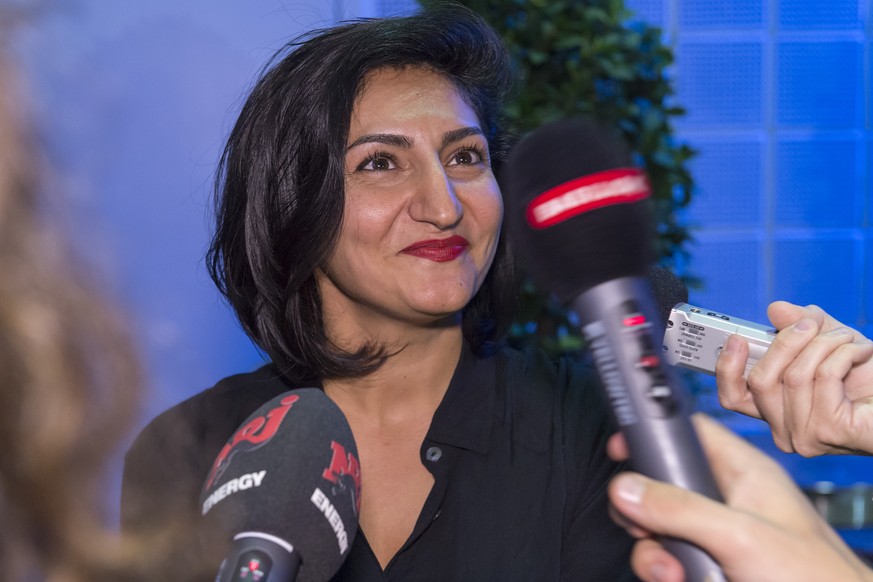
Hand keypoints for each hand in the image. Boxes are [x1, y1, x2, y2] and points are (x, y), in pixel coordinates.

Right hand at [607, 415, 872, 581]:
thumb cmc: (816, 579)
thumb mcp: (740, 535)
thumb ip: (680, 508)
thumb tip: (627, 488)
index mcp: (744, 473)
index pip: (691, 432)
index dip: (655, 431)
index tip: (624, 444)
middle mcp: (726, 500)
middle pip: (662, 483)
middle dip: (643, 506)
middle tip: (638, 519)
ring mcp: (716, 536)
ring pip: (658, 526)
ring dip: (652, 548)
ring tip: (670, 568)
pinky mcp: (709, 565)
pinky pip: (666, 557)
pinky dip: (662, 569)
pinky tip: (677, 579)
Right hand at [716, 301, 872, 455]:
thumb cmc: (867, 379)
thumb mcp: (827, 342)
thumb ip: (799, 325)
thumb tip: (776, 310)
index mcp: (775, 413)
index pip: (733, 398)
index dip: (728, 368)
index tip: (737, 339)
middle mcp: (784, 431)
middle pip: (760, 381)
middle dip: (785, 342)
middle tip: (809, 323)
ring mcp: (805, 436)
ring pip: (794, 376)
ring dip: (824, 344)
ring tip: (847, 338)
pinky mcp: (831, 432)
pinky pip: (824, 377)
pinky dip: (845, 353)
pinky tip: (861, 352)